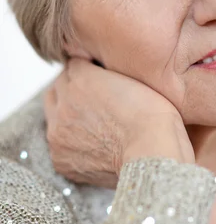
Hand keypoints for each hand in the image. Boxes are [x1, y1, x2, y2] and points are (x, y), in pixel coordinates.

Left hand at [44, 58, 194, 188]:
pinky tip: (94, 142)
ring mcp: (58, 134)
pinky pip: (59, 143)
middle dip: (72, 87)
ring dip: (68, 113)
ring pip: (54, 114)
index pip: (74, 64)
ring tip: (96, 122)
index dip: (89, 69)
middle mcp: (64, 104)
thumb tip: (101, 71)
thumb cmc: (152, 117)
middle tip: (95, 96)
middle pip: (59, 86)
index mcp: (81, 79)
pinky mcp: (61, 159)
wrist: (152, 153)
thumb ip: (109, 71)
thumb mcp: (135, 77)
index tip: (100, 75)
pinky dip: (71, 141)